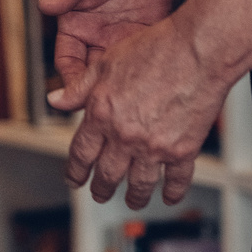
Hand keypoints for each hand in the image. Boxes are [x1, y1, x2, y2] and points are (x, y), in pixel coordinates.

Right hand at [39, 0, 184, 97]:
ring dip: (123, 89)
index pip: (68, 62)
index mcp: (75, 24)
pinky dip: (147, 74)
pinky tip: (153, 82)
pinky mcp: (148, 36)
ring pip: (119, 75)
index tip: (75, 95)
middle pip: (93, 76)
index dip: (70, 80)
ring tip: (131, 103)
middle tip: (107, 110)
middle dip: (98, 94)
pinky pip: (144, 61)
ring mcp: (124, 38)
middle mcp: (98, 36)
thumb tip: (45, 5)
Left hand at [50, 14, 226, 208]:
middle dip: (101, 188)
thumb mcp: (105, 64)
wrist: (196, 51)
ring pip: (139, 183)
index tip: (73, 179)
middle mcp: (125, 135)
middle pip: (108, 173)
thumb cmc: (154, 50)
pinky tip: (168, 196)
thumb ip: (78, 88)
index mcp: (102, 115)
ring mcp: (154, 146)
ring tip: (132, 200)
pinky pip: (176, 180)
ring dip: (134, 196)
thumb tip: (55, 99)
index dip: (75, 170)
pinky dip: (172, 192)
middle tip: (99, 195)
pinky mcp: (183, 150)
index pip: (81, 153)